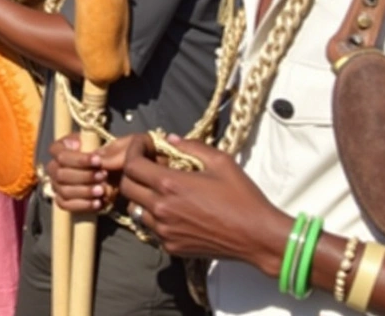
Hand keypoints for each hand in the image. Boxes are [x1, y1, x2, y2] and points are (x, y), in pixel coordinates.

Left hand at [113, 135, 289, 270]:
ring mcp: (163, 230)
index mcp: (170, 185)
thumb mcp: (221, 161)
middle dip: (133, 171)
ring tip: (162, 188)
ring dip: (142, 195)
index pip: (132, 164)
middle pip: (127, 186)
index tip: (144, 144)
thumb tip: (170, 139)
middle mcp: (161, 208)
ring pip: (135, 209)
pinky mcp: (170, 246)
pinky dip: (154, 215)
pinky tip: (173, 209)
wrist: (257, 236)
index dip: (133, 150)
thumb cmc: (242, 197)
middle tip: (149, 164)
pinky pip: (150, 228)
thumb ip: (191, 146)